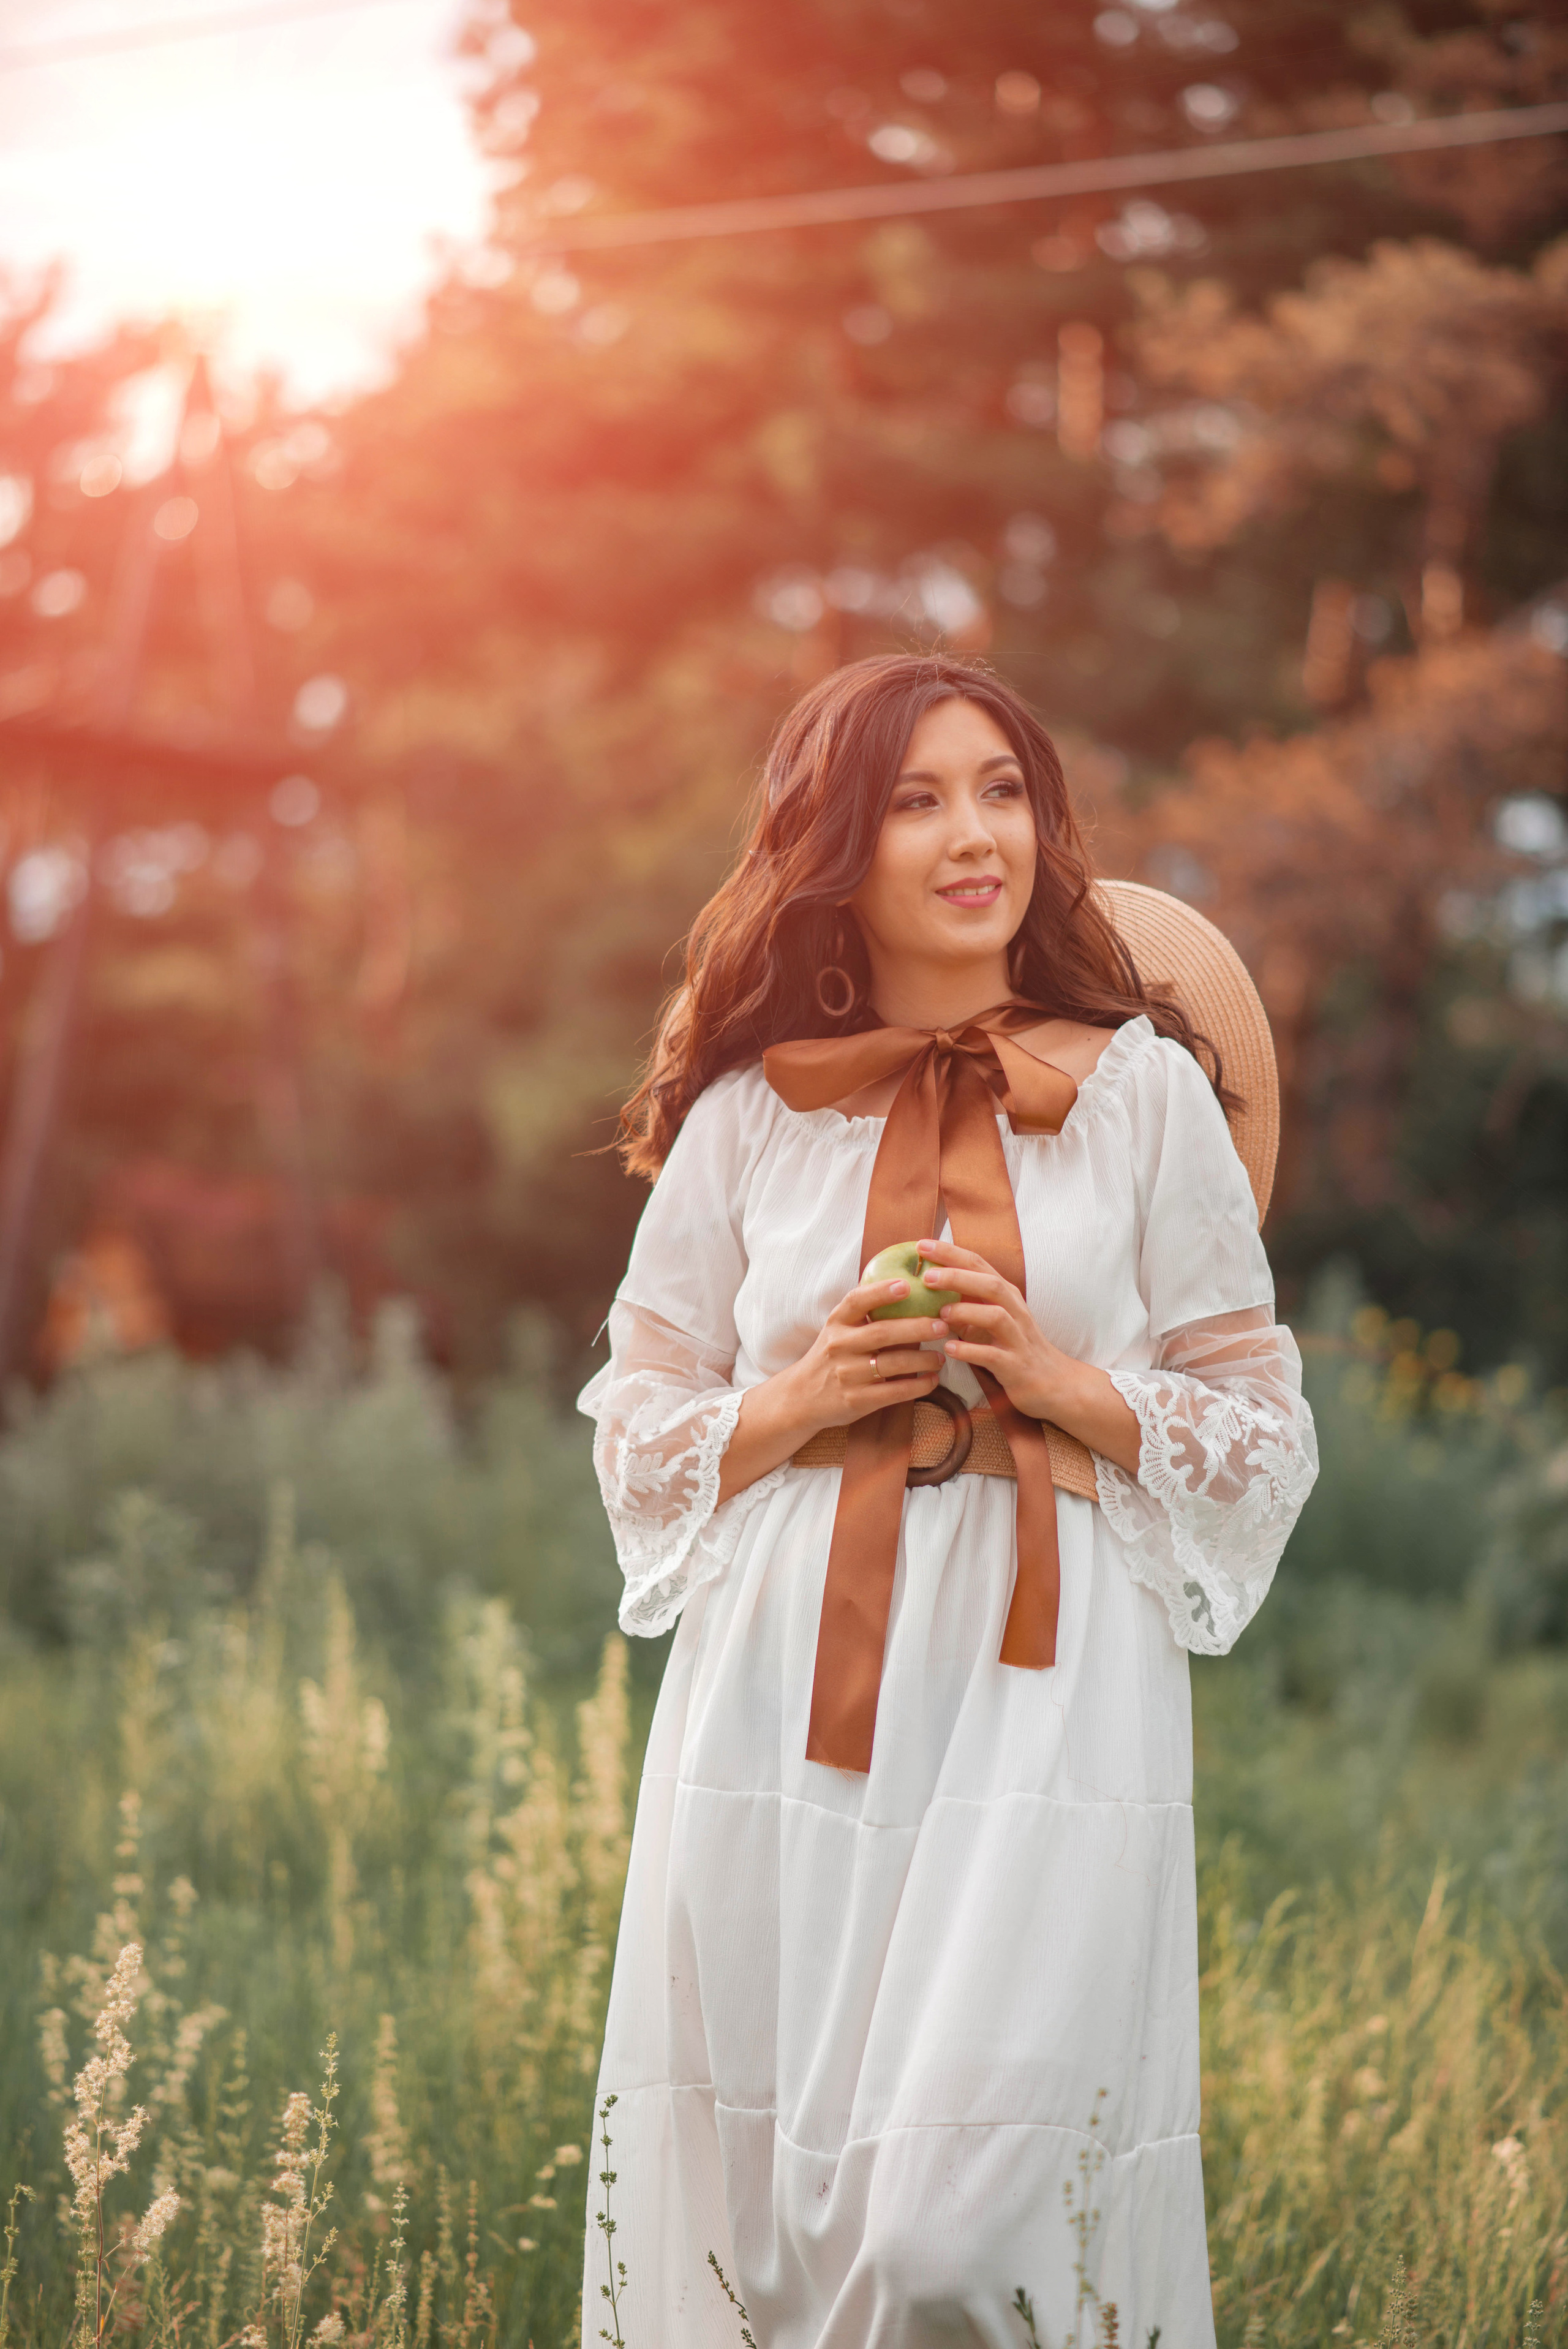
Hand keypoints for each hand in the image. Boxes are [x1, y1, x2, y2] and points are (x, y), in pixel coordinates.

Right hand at [780, 1272, 946, 1430]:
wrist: (802, 1397)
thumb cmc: (831, 1356)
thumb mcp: (839, 1330)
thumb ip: (865, 1313)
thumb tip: (908, 1287)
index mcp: (837, 1322)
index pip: (857, 1301)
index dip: (881, 1292)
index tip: (906, 1285)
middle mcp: (840, 1345)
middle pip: (882, 1333)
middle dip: (916, 1328)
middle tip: (942, 1325)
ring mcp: (847, 1374)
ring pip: (892, 1364)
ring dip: (922, 1360)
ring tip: (941, 1356)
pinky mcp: (856, 1400)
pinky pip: (894, 1392)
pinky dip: (917, 1386)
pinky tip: (931, 1380)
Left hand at [915, 1238, 1064, 1421]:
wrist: (1053, 1381)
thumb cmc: (1014, 1346)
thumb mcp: (993, 1318)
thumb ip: (968, 1301)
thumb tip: (929, 1286)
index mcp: (1006, 1296)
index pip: (979, 1265)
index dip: (951, 1253)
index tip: (922, 1245)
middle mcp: (1015, 1312)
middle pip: (990, 1284)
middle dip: (958, 1277)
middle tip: (927, 1277)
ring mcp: (1017, 1339)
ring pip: (996, 1316)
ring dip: (966, 1311)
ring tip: (940, 1314)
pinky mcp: (1016, 1366)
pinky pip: (993, 1355)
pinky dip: (970, 1350)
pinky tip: (950, 1349)